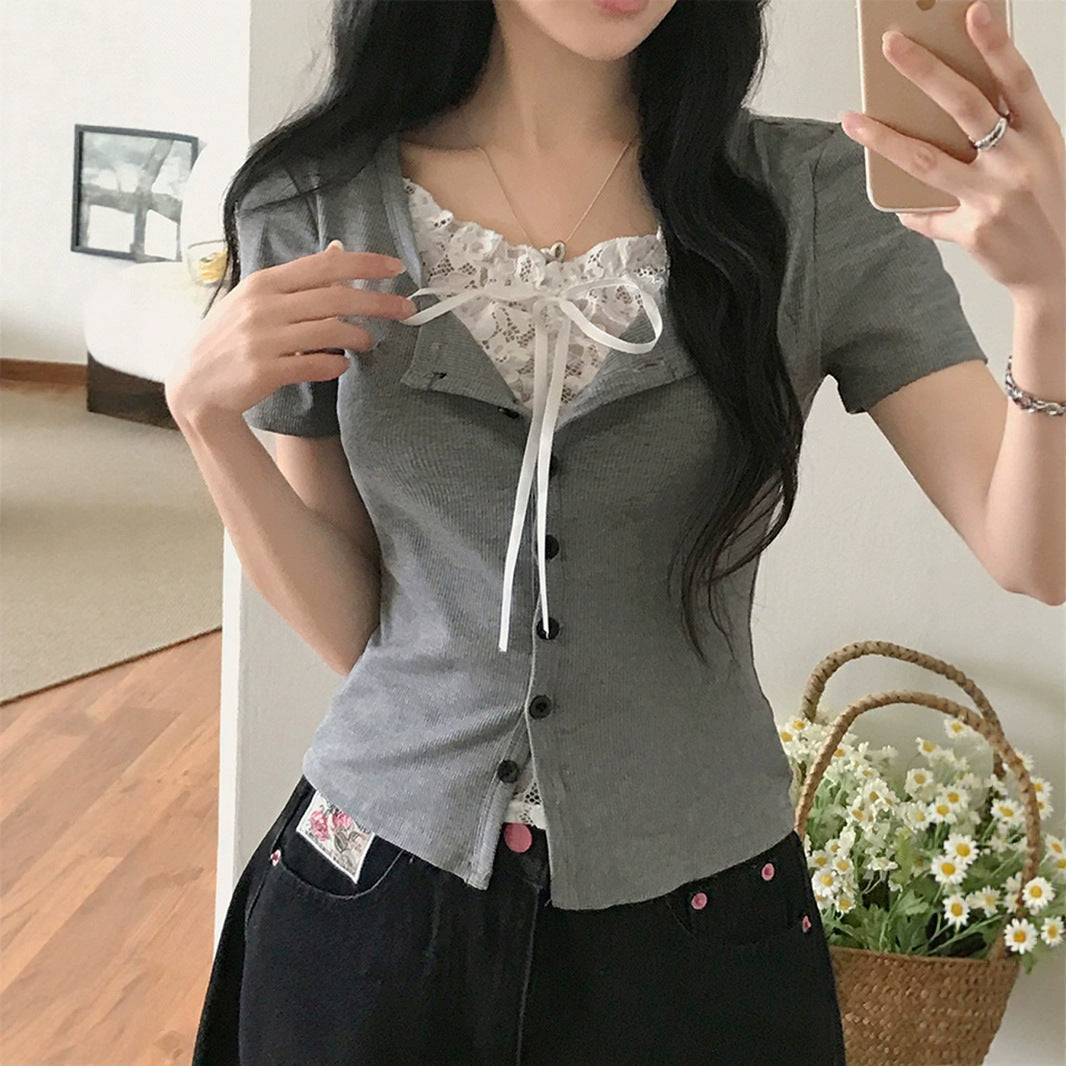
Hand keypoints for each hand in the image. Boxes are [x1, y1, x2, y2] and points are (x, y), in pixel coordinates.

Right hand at [165, 241, 416, 426]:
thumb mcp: (258, 299)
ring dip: (358, 337)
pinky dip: (337, 365)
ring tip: (368, 342)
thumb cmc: (231, 338)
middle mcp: (264, 306)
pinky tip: (342, 365)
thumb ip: (299, 279)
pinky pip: (316, 365)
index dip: (364, 265)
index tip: (395, 268)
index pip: (325, 266)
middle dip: (378, 303)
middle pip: (335, 297)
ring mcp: (263, 338)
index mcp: (265, 283)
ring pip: (330, 331)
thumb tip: (338, 250)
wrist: (195, 385)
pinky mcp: (265, 370)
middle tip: (406, 309)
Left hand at [838, 0, 1064, 303]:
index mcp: (1041, 136)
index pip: (1017, 80)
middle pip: (964, 107)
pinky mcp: (973, 230)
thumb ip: (1006, 138)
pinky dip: (911, 212)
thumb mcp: (1043, 162)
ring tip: (853, 121)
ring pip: (926, 159)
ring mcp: (994, 196)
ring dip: (884, 138)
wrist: (1060, 272)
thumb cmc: (1048, 209)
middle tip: (893, 45)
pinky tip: (899, 208)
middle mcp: (1018, 161)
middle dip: (925, 71)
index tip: (971, 12)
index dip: (995, 44)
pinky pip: (928, 216)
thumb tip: (947, 121)